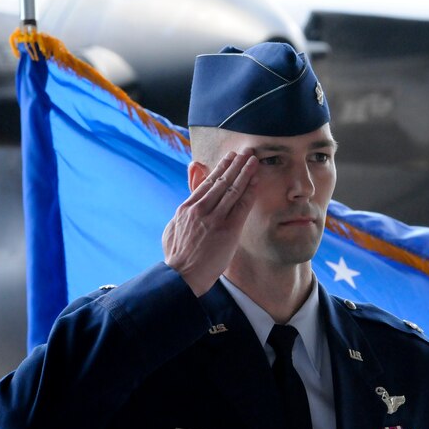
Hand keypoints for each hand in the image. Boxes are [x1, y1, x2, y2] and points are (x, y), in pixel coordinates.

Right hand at [163, 149, 257, 295]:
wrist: (181, 276)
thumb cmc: (176, 257)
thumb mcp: (172, 229)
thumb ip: (181, 212)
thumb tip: (185, 202)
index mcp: (187, 208)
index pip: (207, 183)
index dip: (220, 168)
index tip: (230, 158)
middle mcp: (201, 209)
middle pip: (222, 181)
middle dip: (235, 164)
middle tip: (246, 151)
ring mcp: (215, 218)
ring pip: (233, 189)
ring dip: (245, 172)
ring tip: (254, 159)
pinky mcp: (227, 230)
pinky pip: (241, 206)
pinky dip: (249, 191)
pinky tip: (256, 181)